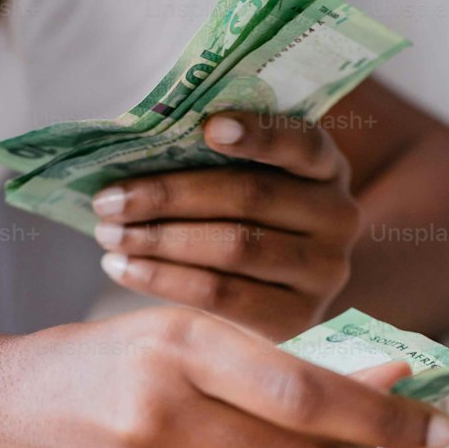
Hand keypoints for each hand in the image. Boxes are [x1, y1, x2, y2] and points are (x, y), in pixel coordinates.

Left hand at [91, 112, 361, 339]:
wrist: (266, 303)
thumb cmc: (240, 223)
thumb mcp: (246, 182)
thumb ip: (216, 160)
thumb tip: (137, 143)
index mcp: (327, 168)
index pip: (302, 143)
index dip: (259, 134)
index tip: (208, 127)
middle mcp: (339, 217)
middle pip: (251, 197)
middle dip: (170, 195)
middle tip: (109, 199)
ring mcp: (325, 273)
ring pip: (234, 247)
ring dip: (160, 239)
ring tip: (109, 234)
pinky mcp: (298, 320)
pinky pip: (222, 295)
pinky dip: (165, 280)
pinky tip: (123, 268)